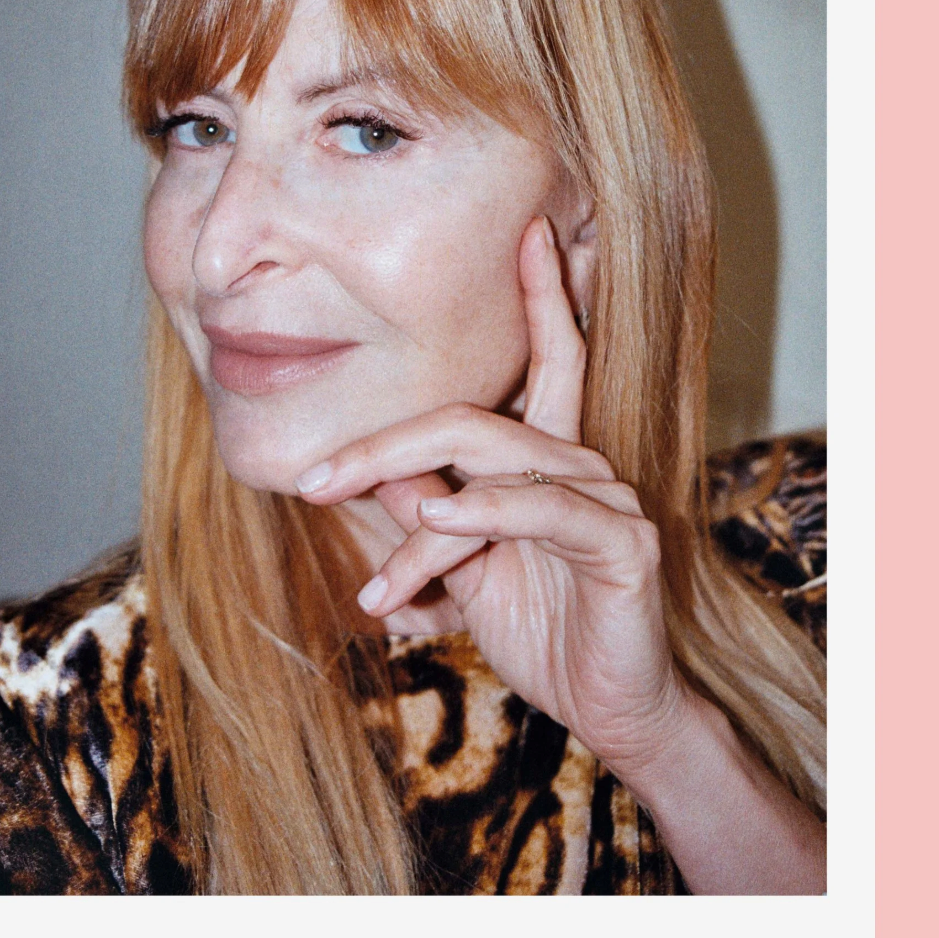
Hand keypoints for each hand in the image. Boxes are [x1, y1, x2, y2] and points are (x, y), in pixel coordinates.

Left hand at [295, 215, 692, 782]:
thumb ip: (421, 512)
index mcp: (547, 459)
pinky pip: (539, 509)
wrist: (606, 708)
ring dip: (416, 522)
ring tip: (367, 578)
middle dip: (387, 441)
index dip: (543, 295)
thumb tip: (363, 471)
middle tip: (315, 477)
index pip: (550, 358)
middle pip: (476, 418)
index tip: (532, 229)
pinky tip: (435, 519)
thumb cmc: (537, 627)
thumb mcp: (460, 566)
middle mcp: (581, 463)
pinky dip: (480, 513)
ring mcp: (607, 498)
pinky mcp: (623, 543)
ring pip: (492, 468)